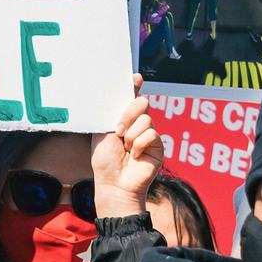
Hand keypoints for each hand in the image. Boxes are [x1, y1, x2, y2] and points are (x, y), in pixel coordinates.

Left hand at [92, 74, 163, 217]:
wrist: (114, 184)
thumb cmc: (105, 161)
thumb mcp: (103, 132)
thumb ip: (110, 114)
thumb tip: (113, 95)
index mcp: (123, 119)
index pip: (131, 97)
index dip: (134, 85)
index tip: (135, 77)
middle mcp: (137, 124)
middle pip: (141, 102)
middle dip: (128, 114)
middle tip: (118, 131)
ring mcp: (149, 135)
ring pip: (146, 119)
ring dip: (131, 135)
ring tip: (125, 149)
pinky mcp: (158, 146)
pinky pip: (151, 134)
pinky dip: (139, 144)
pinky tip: (135, 156)